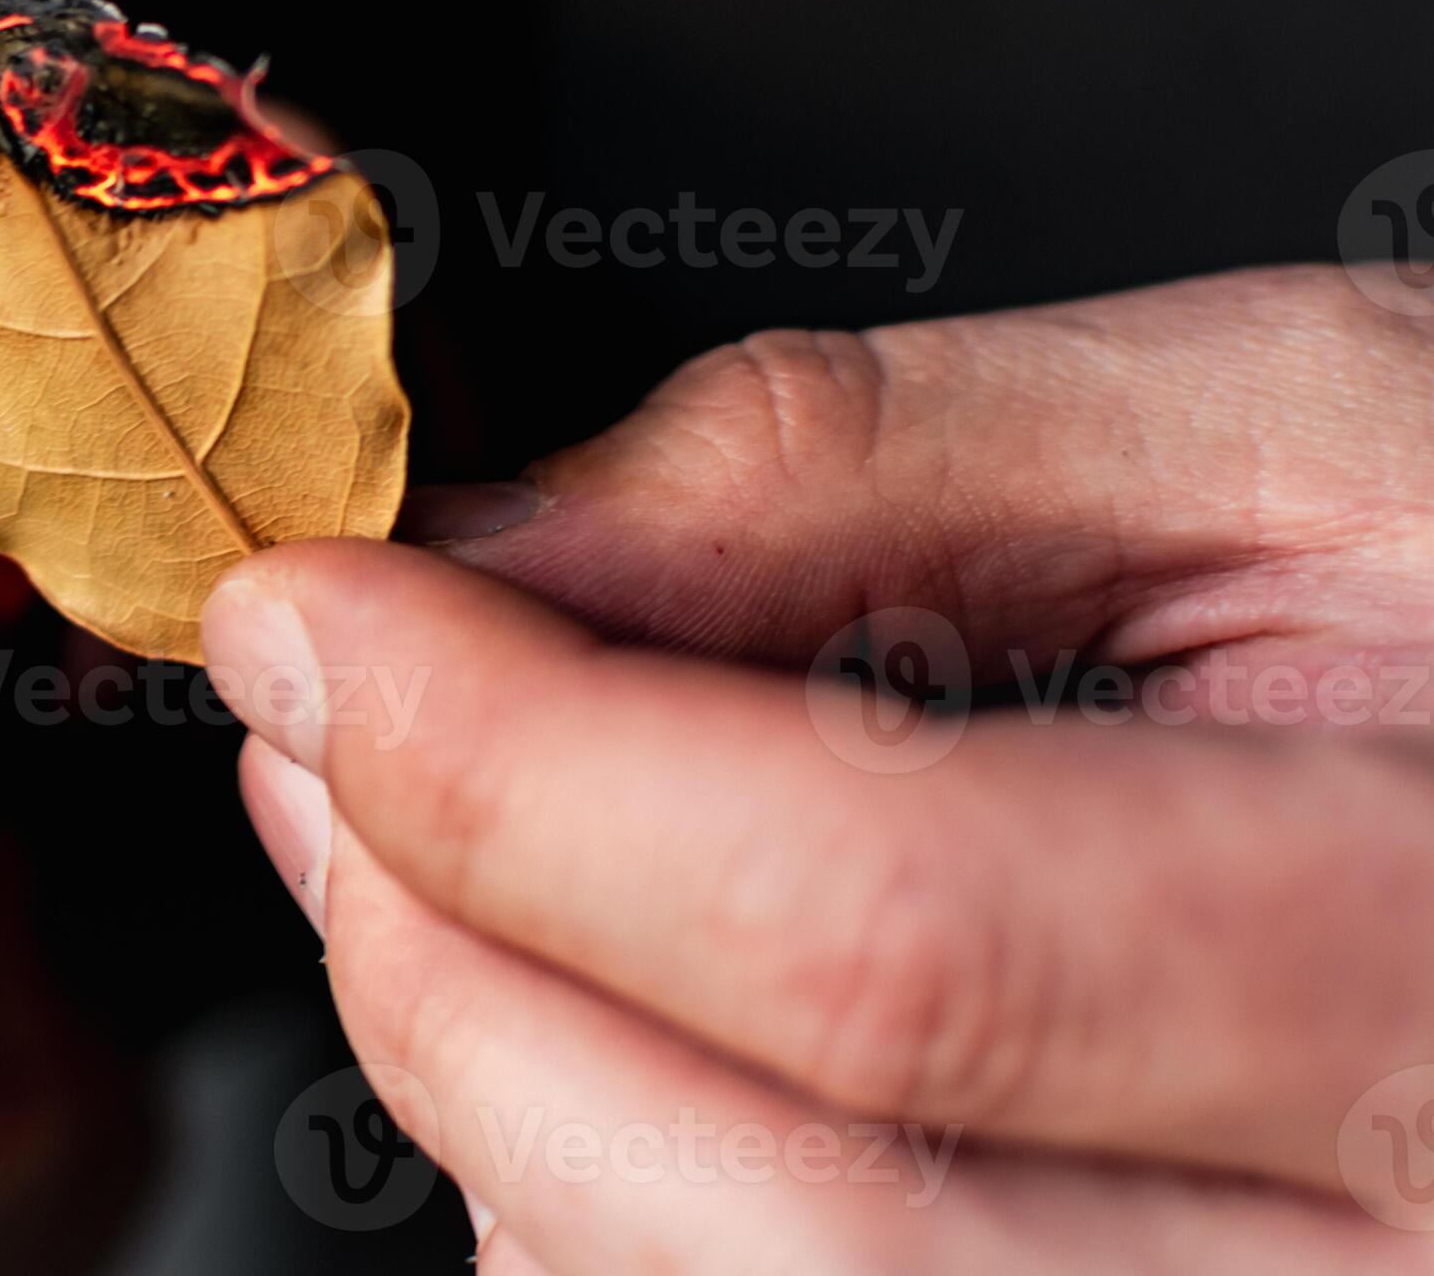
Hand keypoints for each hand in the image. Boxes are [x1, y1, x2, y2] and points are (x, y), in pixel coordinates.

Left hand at [204, 266, 1433, 1271]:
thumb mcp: (1315, 434)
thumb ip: (876, 466)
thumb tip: (505, 548)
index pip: (878, 935)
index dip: (510, 763)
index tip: (317, 611)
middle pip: (748, 1204)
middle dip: (432, 930)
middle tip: (330, 714)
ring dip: (488, 1081)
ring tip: (468, 845)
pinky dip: (601, 1210)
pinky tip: (628, 1037)